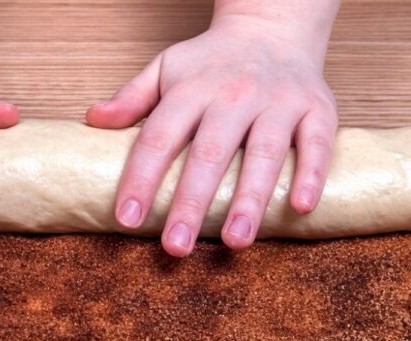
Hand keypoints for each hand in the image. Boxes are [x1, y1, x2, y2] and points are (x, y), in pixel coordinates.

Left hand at [87, 1, 338, 254]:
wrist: (273, 24)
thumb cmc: (213, 60)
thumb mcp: (167, 68)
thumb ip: (132, 97)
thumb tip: (93, 119)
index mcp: (192, 90)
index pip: (159, 138)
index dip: (141, 179)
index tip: (126, 219)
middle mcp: (235, 96)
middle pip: (209, 154)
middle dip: (191, 203)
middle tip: (175, 247)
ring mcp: (278, 102)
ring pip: (265, 154)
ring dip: (249, 200)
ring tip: (234, 242)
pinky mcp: (317, 108)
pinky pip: (317, 143)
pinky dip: (312, 174)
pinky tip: (301, 208)